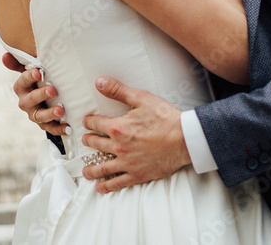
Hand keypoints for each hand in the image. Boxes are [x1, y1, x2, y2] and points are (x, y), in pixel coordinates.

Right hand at [4, 52, 69, 136]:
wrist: (46, 97)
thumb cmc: (38, 80)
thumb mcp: (30, 70)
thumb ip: (20, 63)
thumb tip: (6, 55)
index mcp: (22, 87)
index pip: (22, 82)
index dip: (29, 77)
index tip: (38, 72)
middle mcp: (25, 102)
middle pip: (31, 100)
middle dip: (41, 95)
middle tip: (53, 90)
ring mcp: (34, 114)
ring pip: (39, 116)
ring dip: (49, 114)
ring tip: (61, 110)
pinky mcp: (44, 124)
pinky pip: (50, 128)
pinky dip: (59, 129)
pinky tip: (68, 127)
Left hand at [80, 76, 190, 192]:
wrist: (184, 139)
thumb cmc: (165, 118)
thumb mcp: (141, 98)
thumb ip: (118, 90)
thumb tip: (99, 82)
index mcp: (118, 128)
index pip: (96, 124)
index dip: (89, 121)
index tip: (87, 122)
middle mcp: (119, 147)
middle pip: (96, 144)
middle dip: (89, 141)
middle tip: (86, 140)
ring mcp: (127, 163)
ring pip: (102, 167)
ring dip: (91, 168)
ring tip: (86, 170)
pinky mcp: (137, 174)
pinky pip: (118, 183)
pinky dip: (107, 186)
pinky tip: (101, 187)